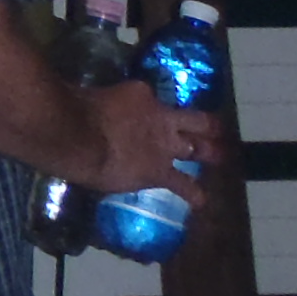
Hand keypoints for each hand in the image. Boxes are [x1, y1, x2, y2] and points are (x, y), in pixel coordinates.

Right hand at [84, 79, 221, 205]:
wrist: (78, 136)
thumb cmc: (74, 110)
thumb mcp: (88, 95)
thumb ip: (97, 103)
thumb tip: (85, 107)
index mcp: (139, 94)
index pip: (149, 96)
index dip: (148, 104)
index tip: (141, 109)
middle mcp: (160, 118)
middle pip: (193, 118)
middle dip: (206, 124)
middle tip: (215, 128)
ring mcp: (164, 146)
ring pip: (196, 147)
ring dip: (210, 153)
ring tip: (221, 157)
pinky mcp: (160, 172)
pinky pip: (183, 184)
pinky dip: (193, 193)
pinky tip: (201, 201)